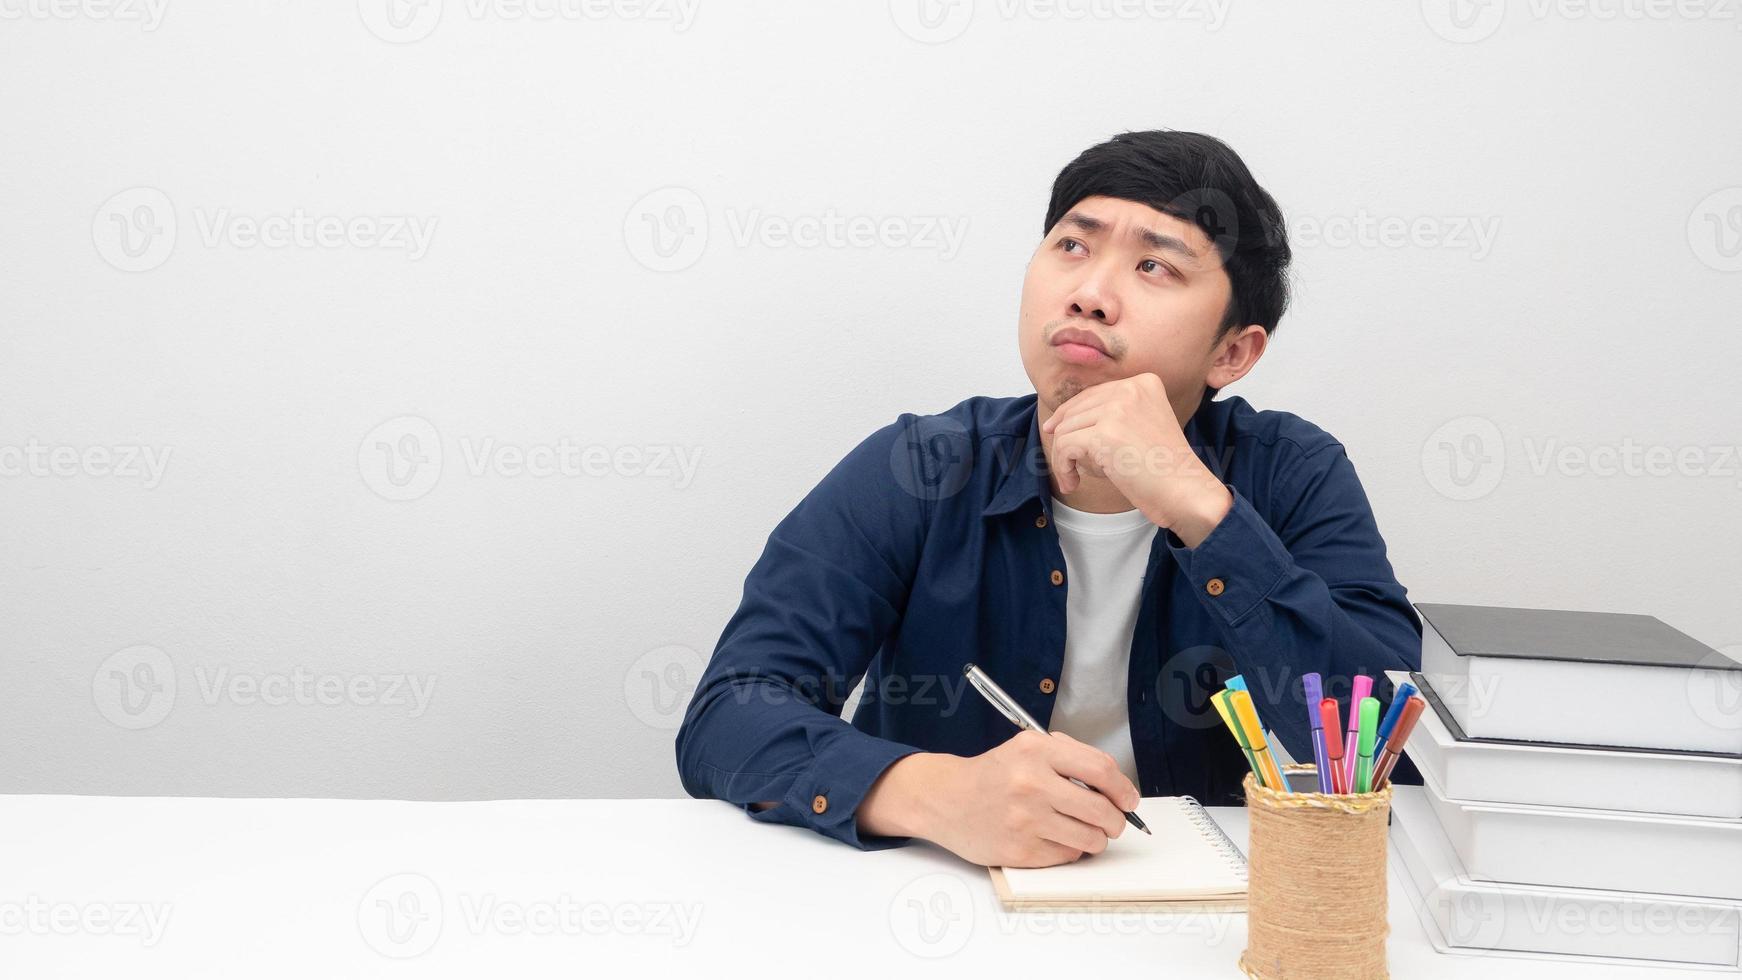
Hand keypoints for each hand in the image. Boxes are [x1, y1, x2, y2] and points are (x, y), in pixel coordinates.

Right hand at [858, 730, 1139, 867]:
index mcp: (1036, 751)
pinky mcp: (1020, 849)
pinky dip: (1070, 849)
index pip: (1101, 770)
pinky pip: (1068, 855)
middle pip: (1102, 810)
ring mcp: (1026, 819)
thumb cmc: (992, 774)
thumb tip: (1115, 786)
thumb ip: (1070, 757)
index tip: (1129, 799)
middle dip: (1116, 820)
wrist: (947, 799)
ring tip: (1084, 830)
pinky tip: (1055, 837)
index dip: (1124, 788)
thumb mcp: (1027, 747)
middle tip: (1113, 822)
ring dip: (1096, 838)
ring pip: (1091, 838)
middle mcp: (1031, 783)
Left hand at [1040, 373, 1231, 545]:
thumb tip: (1058, 421)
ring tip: (1073, 479)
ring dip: (1062, 457)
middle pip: (1074, 410)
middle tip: (1066, 467)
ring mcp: (1118, 409)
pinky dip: (1062, 467)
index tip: (1056, 434)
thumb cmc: (1164, 469)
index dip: (1069, 416)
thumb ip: (1111, 416)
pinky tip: (1072, 482)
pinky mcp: (1105, 433)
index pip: (1092, 395)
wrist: (1185, 490)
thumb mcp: (1141, 426)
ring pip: (1065, 429)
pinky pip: (1064, 446)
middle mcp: (1131, 389)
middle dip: (1063, 440)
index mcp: (1144, 383)